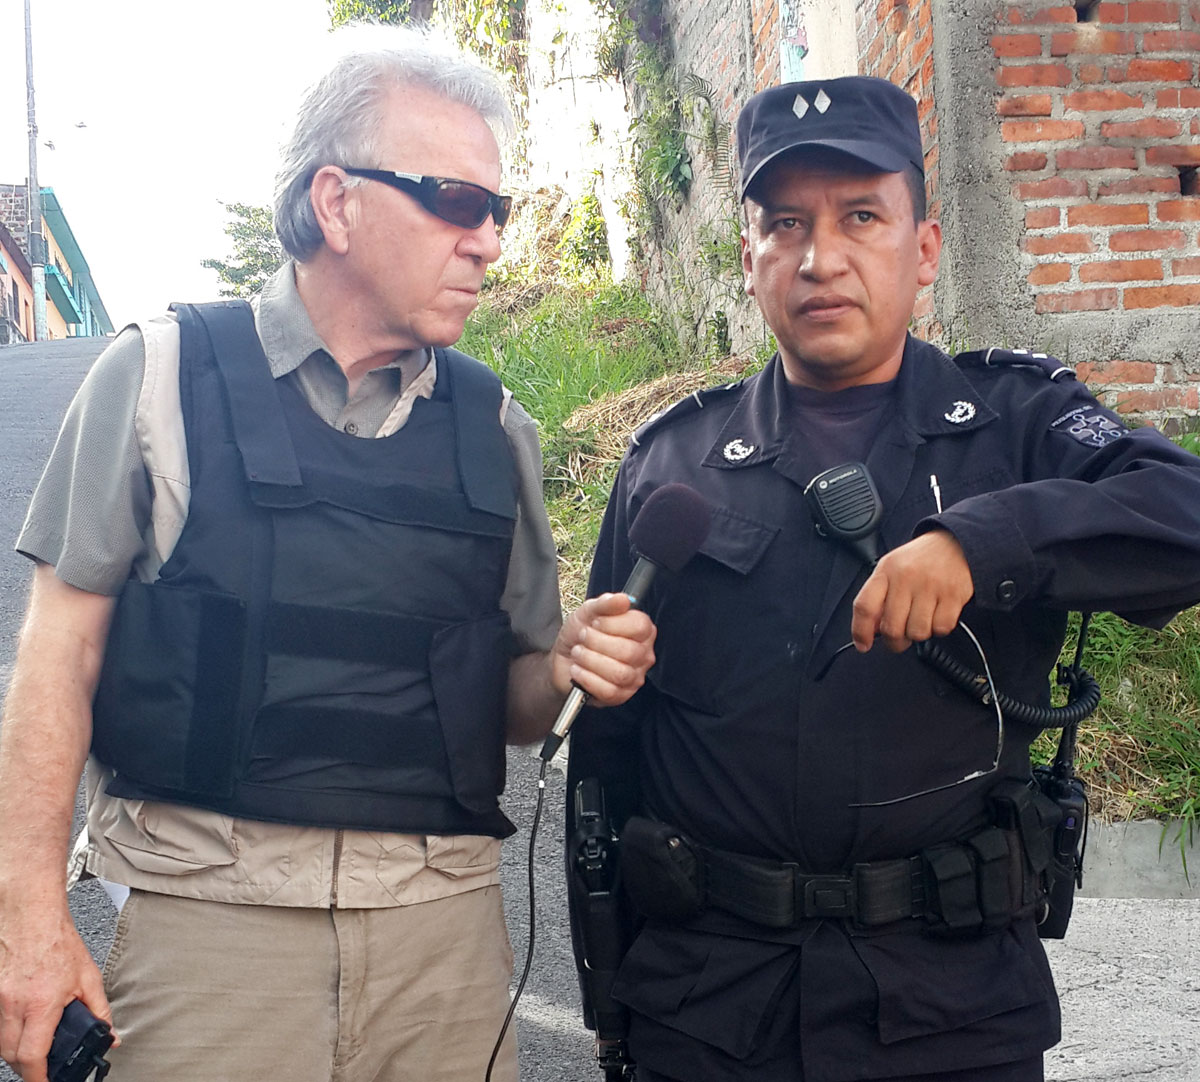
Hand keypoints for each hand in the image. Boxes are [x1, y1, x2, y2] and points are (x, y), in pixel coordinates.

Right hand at [0, 904, 115, 1081]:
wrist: (31, 916)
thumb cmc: (58, 941)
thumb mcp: (89, 977)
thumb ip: (99, 1011)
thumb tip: (109, 1036)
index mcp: (41, 1003)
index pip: (32, 1055)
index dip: (39, 1077)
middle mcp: (14, 1004)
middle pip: (11, 1055)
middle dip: (27, 1067)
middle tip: (44, 1067)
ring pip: (1, 1042)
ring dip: (17, 1050)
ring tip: (37, 1045)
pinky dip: (9, 1032)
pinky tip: (25, 1024)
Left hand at [555, 592, 656, 706]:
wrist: (564, 659)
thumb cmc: (581, 634)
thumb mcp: (588, 612)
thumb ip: (605, 603)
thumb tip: (623, 599)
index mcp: (642, 631)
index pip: (640, 626)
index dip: (613, 624)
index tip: (595, 622)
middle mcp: (643, 655)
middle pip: (629, 651)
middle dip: (597, 643)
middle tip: (583, 638)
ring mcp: (634, 678)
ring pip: (620, 673)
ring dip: (590, 661)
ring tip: (579, 653)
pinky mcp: (620, 696)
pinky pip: (609, 691)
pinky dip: (587, 678)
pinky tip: (578, 670)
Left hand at [851, 529, 973, 652]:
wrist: (955, 544)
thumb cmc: (919, 561)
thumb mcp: (891, 569)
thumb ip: (877, 598)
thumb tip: (871, 631)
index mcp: (886, 571)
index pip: (865, 606)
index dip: (861, 631)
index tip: (863, 645)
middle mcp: (906, 577)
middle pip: (892, 628)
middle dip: (895, 641)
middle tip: (899, 638)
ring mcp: (931, 586)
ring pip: (917, 633)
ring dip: (918, 634)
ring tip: (920, 620)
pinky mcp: (953, 594)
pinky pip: (941, 629)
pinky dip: (938, 628)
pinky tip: (937, 614)